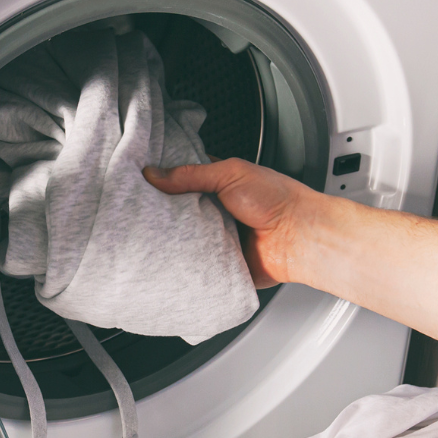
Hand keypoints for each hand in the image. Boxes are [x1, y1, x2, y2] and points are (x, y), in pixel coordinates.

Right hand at [144, 159, 323, 286]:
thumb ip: (191, 174)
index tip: (138, 180)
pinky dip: (185, 262)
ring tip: (149, 233)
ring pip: (183, 238)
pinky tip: (170, 257)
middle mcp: (216, 210)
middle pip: (177, 210)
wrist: (300, 237)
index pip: (182, 180)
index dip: (162, 180)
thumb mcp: (231, 173)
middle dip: (160, 211)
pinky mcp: (220, 262)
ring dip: (171, 238)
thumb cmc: (279, 199)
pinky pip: (196, 264)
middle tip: (138, 209)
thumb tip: (154, 174)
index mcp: (219, 184)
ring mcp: (217, 237)